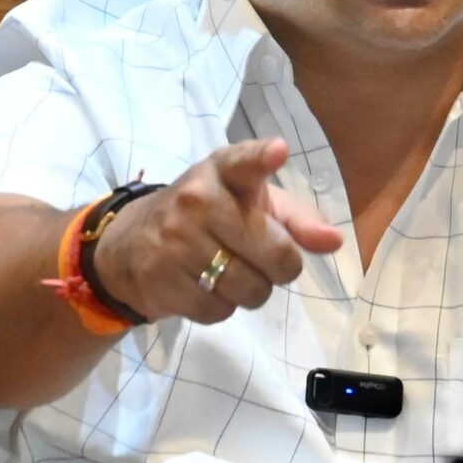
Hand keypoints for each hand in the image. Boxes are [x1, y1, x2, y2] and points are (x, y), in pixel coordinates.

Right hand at [91, 138, 344, 325]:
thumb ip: (297, 220)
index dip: (262, 158)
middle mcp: (196, 199)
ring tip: (228, 272)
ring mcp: (175, 239)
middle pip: (276, 254)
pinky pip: (220, 311)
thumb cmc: (209, 217)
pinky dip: (220, 307)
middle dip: (280, 267)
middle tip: (260, 258)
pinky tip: (202, 286)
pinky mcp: (161, 278)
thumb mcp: (252, 204)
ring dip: (251, 291)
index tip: (277, 152)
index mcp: (223, 171)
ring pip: (251, 290)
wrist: (130, 245)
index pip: (244, 162)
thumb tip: (333, 241)